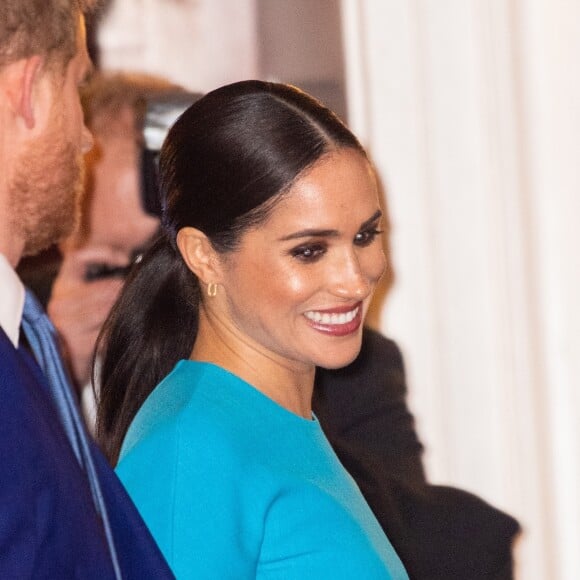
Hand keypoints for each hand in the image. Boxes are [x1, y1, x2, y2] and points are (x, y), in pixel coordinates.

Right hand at [48, 246, 126, 385]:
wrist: (70, 366)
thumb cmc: (85, 329)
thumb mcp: (86, 300)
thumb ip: (102, 283)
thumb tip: (133, 265)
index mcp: (62, 286)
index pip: (77, 258)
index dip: (102, 253)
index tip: (125, 260)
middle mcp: (60, 302)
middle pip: (104, 287)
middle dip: (125, 291)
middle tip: (141, 293)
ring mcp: (65, 323)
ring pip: (109, 309)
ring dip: (124, 311)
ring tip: (136, 311)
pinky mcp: (76, 343)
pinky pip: (109, 330)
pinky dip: (119, 330)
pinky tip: (124, 332)